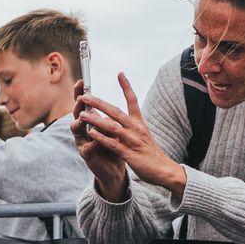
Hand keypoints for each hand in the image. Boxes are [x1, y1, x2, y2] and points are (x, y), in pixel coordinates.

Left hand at [75, 73, 184, 195]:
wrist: (163, 170)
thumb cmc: (150, 152)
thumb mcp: (142, 134)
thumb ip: (130, 125)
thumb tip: (116, 116)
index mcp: (139, 122)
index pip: (133, 100)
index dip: (126, 87)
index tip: (120, 73)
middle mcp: (136, 128)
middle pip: (115, 111)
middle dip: (99, 103)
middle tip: (84, 95)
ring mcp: (132, 140)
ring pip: (111, 126)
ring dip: (95, 119)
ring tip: (82, 114)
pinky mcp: (129, 154)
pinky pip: (112, 144)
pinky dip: (101, 137)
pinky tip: (91, 133)